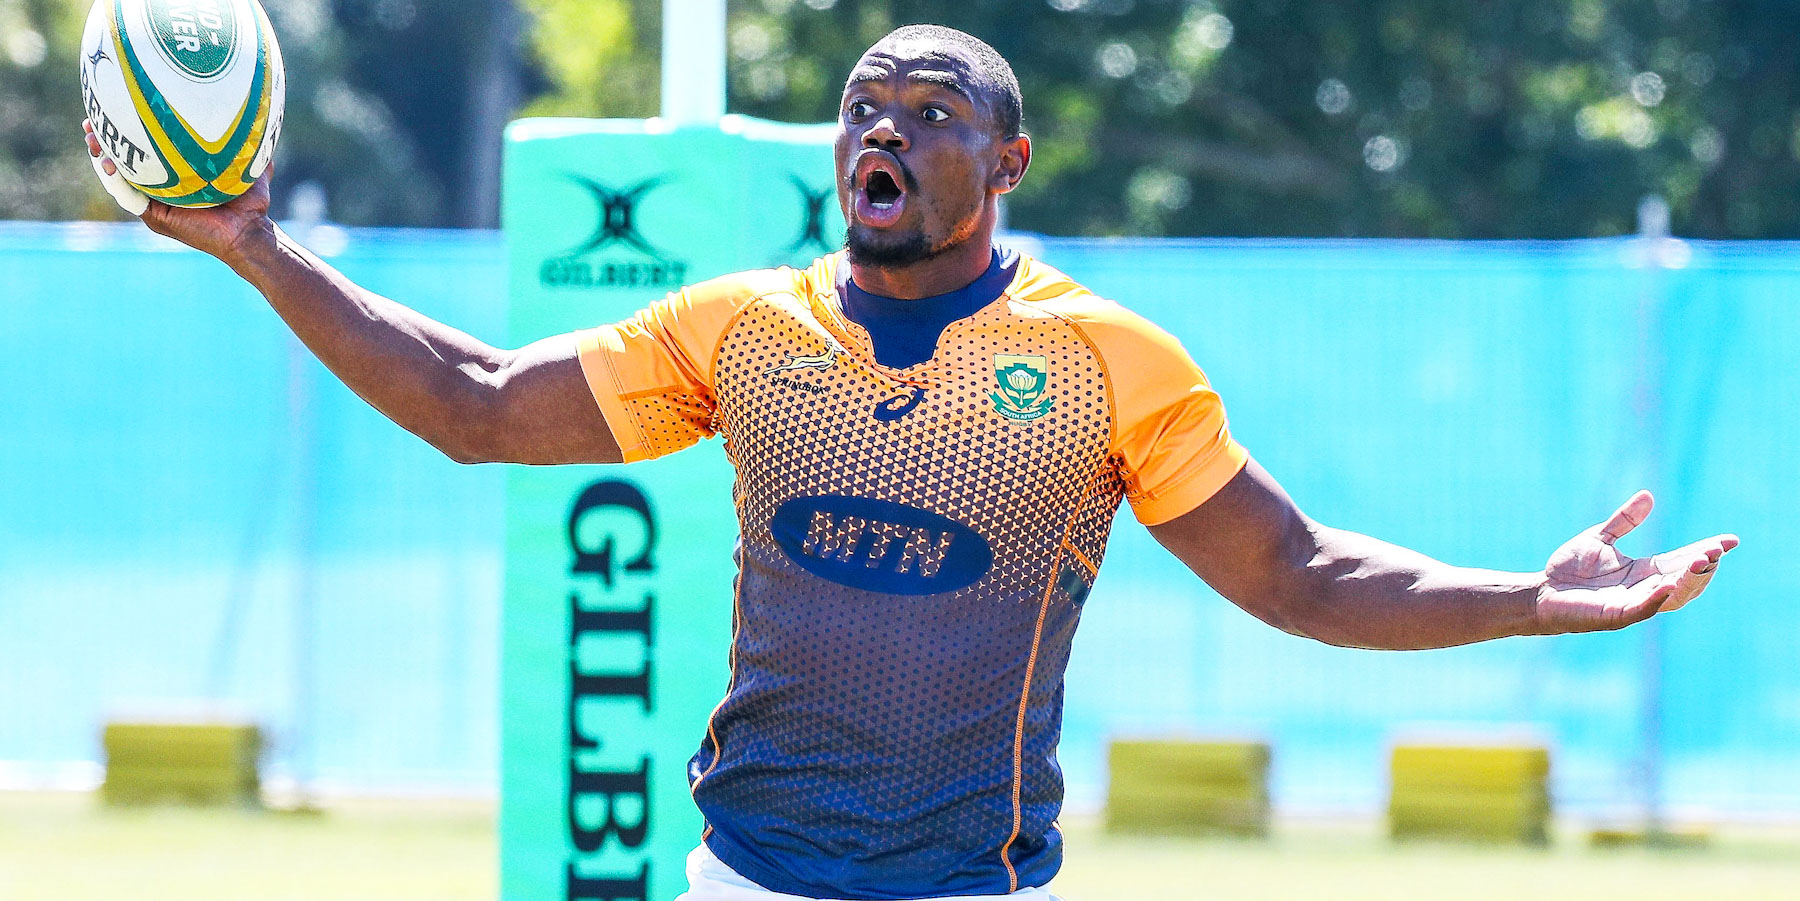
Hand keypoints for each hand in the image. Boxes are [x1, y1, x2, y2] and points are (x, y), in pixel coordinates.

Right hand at [83, 118, 273, 263]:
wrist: (250, 231)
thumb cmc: (251, 202)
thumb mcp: (249, 165)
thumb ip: (249, 144)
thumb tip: (261, 118)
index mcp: (175, 179)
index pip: (144, 153)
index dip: (127, 133)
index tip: (115, 108)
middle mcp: (161, 191)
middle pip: (123, 163)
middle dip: (104, 141)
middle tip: (91, 122)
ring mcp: (155, 205)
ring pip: (118, 179)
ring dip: (101, 157)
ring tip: (91, 137)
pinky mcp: (156, 218)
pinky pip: (129, 196)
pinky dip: (115, 179)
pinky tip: (107, 162)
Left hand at [1534, 490, 1737, 632]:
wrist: (1541, 591)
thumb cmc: (1569, 570)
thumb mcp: (1601, 538)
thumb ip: (1625, 520)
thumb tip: (1649, 495)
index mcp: (1645, 572)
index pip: (1684, 561)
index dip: (1708, 551)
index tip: (1731, 539)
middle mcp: (1644, 589)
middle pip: (1685, 580)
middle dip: (1704, 567)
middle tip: (1718, 550)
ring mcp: (1632, 604)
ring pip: (1672, 597)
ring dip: (1689, 581)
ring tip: (1704, 562)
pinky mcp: (1614, 616)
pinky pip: (1642, 610)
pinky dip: (1657, 599)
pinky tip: (1669, 585)